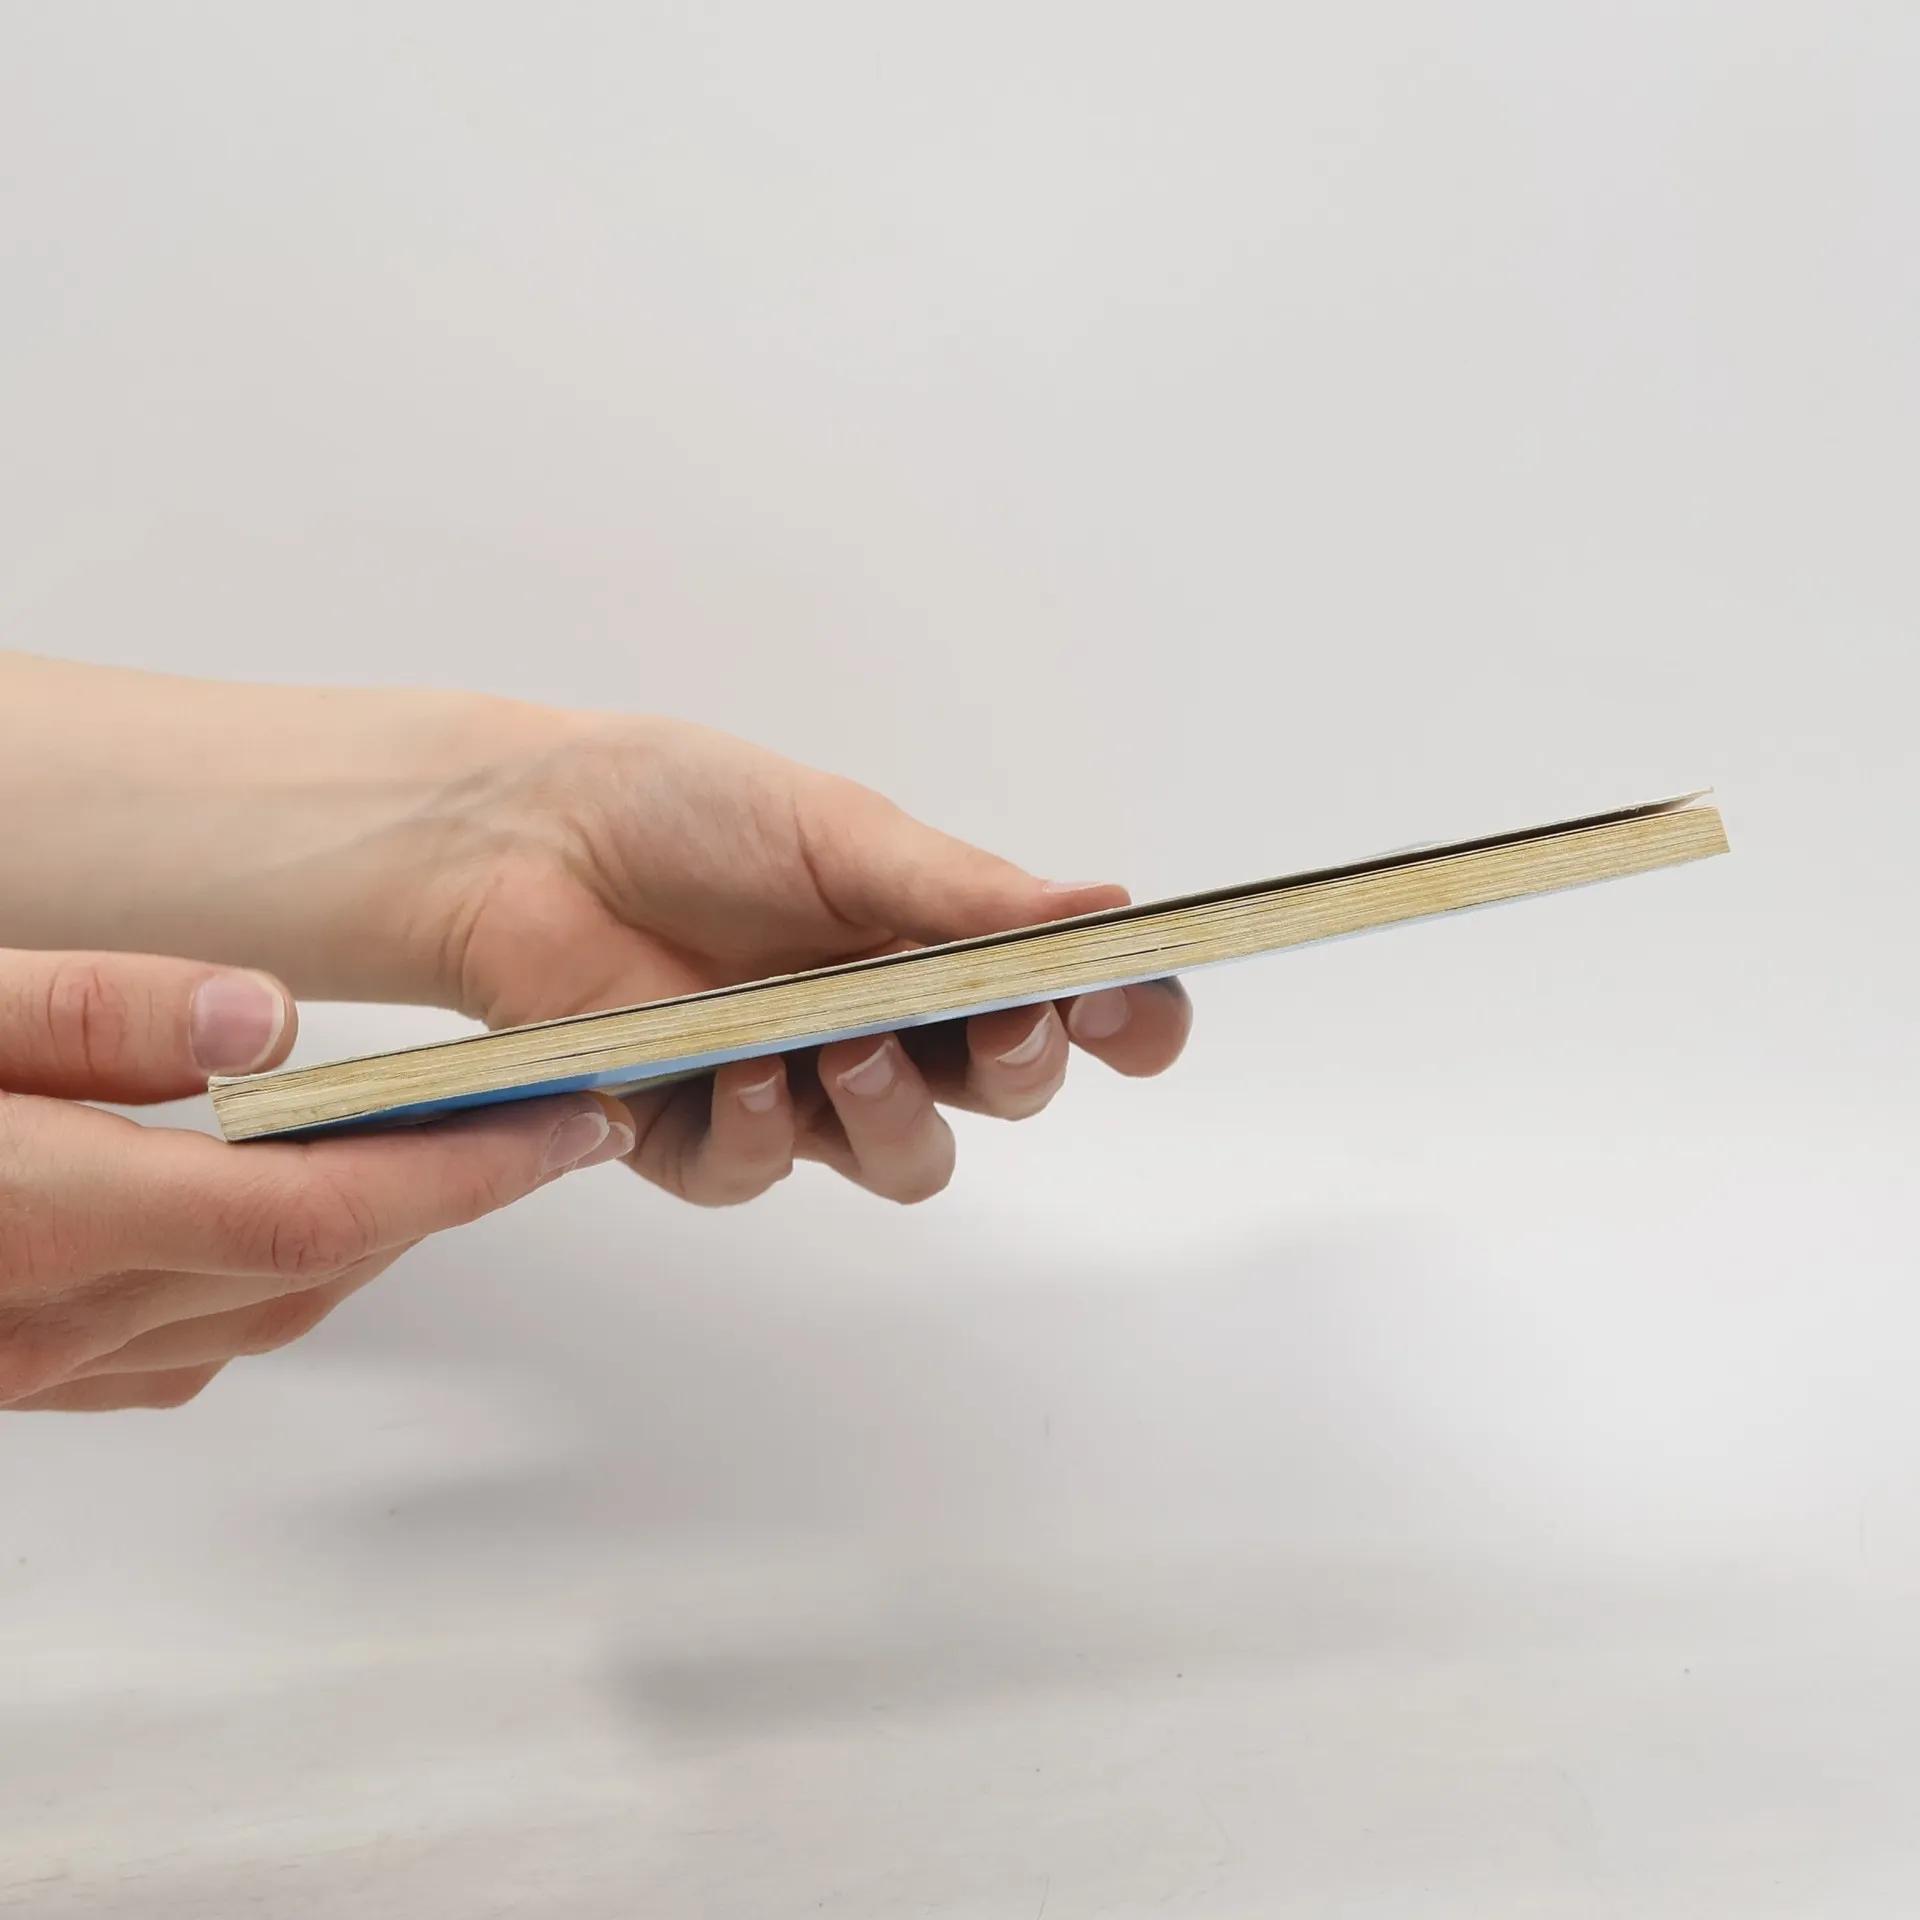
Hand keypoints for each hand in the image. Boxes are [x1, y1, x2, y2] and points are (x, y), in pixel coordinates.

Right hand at [0, 948, 632, 1411]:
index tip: (570, 1126)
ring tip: (436, 1153)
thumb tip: (270, 1027)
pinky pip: (176, 1351)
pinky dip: (265, 1284)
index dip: (464, 1172)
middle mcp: (46, 1321)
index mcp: (42, 1214)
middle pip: (310, 1265)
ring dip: (364, 1239)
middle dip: (446, 1194)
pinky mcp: (6, 1379)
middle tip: (541, 1124)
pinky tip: (280, 1221)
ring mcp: (23, 1368)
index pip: (316, 1210)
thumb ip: (97, 1017)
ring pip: (255, 1318)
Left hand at [391, 713, 1192, 1206]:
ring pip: (903, 1159)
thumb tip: (1103, 911)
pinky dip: (765, 1130)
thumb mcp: (840, 832)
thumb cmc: (682, 809)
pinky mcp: (701, 1132)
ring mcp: (799, 1088)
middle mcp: (885, 1024)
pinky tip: (742, 1070)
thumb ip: (965, 894)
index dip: (1120, 1022)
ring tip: (848, 1044)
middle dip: (1020, 1067)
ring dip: (895, 1111)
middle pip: (1003, 1095)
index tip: (1137, 1013)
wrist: (526, 834)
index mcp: (933, 943)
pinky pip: (761, 1172)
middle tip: (1004, 1021)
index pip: (1062, 1004)